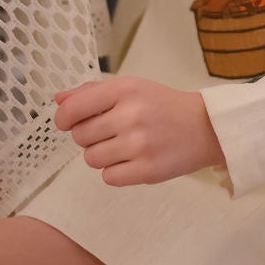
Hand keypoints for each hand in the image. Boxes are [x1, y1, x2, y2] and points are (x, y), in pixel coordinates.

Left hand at [54, 76, 226, 186]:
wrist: (206, 127)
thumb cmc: (162, 105)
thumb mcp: (131, 88)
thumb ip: (91, 92)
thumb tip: (58, 101)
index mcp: (125, 90)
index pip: (74, 109)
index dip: (64, 119)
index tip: (68, 123)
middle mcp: (131, 115)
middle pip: (80, 136)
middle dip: (88, 136)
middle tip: (110, 132)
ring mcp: (140, 144)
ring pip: (91, 159)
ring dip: (101, 155)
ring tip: (122, 146)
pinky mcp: (148, 170)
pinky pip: (108, 177)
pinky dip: (116, 172)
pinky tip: (132, 160)